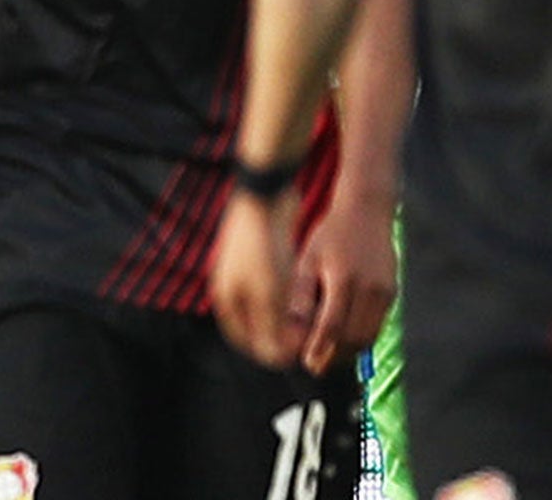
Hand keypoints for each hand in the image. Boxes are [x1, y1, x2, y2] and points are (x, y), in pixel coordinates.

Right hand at [210, 189, 303, 369]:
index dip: (276, 354)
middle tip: (318, 342)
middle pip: (263, 328)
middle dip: (287, 337)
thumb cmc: (264, 243)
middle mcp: (237, 292)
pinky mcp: (267, 258)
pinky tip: (319, 294)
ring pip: (275, 308)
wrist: (266, 193)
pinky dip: (298, 295)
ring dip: (295, 317)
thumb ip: (274, 325)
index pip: (251, 343)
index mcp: (230, 303)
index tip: (305, 358)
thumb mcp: (270, 290)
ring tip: (322, 321)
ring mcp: (250, 275)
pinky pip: (283, 287)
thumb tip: (284, 357)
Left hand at [288, 189, 396, 374]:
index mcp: (344, 278)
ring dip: (349, 351)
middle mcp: (370, 287)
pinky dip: (361, 337)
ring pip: (369, 336)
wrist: (367, 211)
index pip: (332, 326)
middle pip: (354, 338)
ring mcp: (385, 290)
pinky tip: (344, 336)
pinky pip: (377, 324)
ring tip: (329, 354)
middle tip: (315, 364)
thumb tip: (293, 332)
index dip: (319, 350)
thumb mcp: (307, 261)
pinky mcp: (392, 291)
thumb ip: (300, 298)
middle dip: (334, 357)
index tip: (307, 364)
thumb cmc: (331, 235)